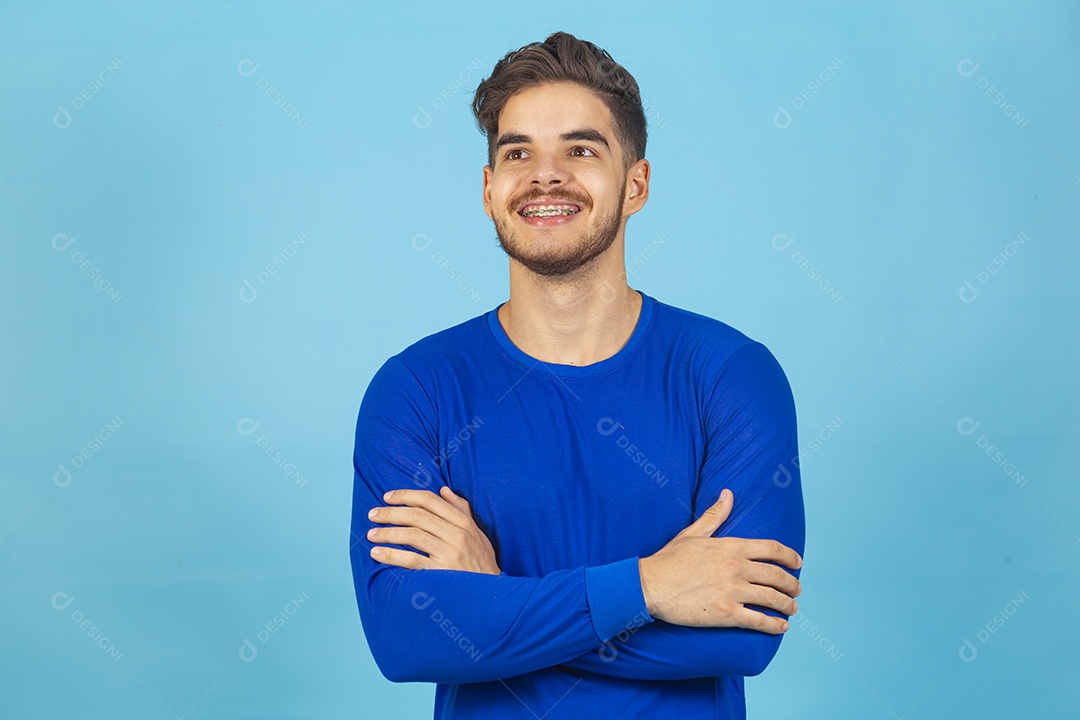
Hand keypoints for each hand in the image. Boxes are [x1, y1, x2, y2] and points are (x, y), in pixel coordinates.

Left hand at [367, 487, 500, 574]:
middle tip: (373, 514)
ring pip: (411, 535)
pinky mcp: (441, 573)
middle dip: (391, 513)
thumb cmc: (482, 563)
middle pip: (417, 516)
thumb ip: (462, 511)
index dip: (406, 495)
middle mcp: (457, 535)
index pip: (431, 500)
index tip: (387, 497)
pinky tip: (378, 553)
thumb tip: (444, 490)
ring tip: (371, 534)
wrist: (492, 596)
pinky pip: (411, 560)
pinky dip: (391, 555)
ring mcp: (449, 554)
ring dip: (387, 533)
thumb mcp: (478, 534)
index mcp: (464, 523)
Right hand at [638, 489, 801, 633]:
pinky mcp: (726, 614)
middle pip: (777, 575)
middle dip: (792, 584)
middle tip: (797, 589)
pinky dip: (774, 625)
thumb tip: (728, 494)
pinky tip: (781, 627)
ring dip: (787, 605)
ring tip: (792, 608)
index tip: (798, 563)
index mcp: (731, 547)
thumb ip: (715, 515)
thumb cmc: (669, 560)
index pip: (772, 548)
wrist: (650, 585)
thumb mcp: (693, 533)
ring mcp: (733, 591)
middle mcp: (737, 567)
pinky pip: (759, 620)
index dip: (790, 556)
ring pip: (772, 598)